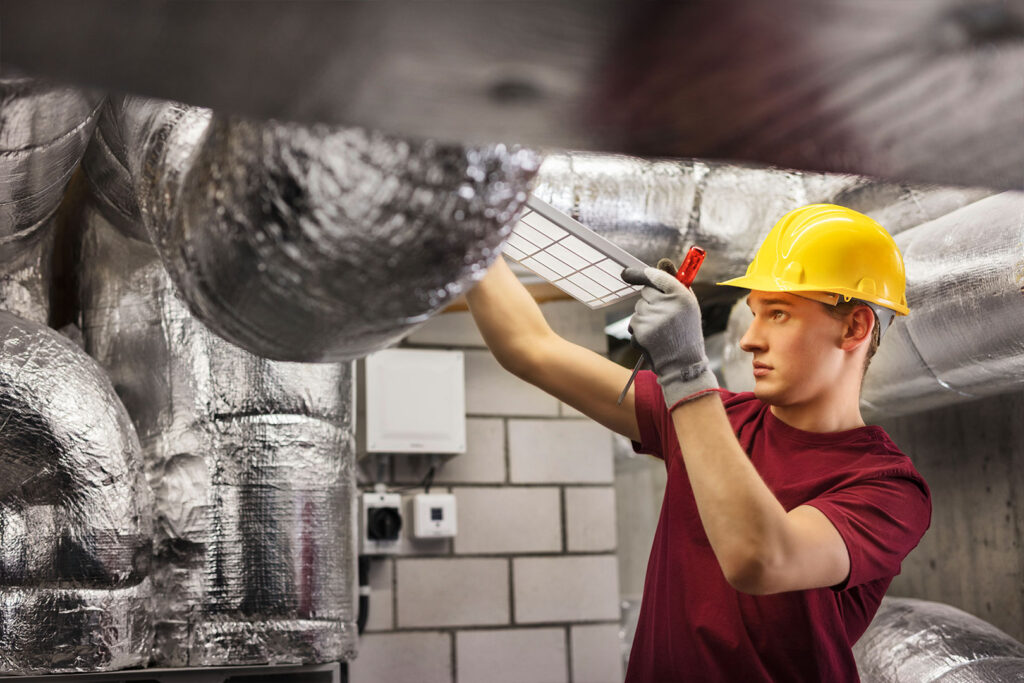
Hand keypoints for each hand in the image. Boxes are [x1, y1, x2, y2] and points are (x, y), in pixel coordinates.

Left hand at [621, 266, 718, 409]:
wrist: (683, 365)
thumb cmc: (686, 333)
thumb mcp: (688, 307)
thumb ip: (675, 284)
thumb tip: (662, 261)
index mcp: (682, 296)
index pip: (657, 277)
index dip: (641, 274)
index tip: (627, 273)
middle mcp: (668, 305)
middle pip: (645, 291)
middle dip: (650, 301)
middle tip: (664, 316)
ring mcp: (653, 318)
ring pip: (638, 308)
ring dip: (645, 317)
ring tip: (661, 332)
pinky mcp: (642, 331)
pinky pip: (633, 323)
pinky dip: (640, 331)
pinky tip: (653, 340)